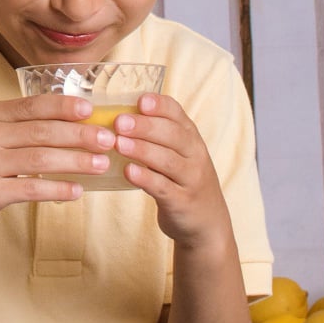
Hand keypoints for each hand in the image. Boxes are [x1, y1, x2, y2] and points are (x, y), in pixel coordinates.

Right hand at [0, 93, 117, 247]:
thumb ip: (15, 129)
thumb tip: (66, 125)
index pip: (33, 105)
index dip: (65, 106)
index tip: (92, 110)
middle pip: (43, 131)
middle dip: (81, 134)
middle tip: (109, 140)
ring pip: (42, 159)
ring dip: (77, 161)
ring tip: (102, 165)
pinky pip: (32, 189)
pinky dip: (58, 190)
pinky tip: (77, 192)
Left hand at [110, 95, 233, 252]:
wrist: (207, 222)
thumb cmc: (182, 180)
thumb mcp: (178, 154)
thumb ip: (156, 137)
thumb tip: (116, 115)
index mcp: (191, 138)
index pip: (178, 114)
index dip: (160, 106)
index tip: (140, 100)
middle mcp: (195, 155)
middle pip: (172, 135)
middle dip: (145, 126)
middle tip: (119, 122)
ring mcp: (191, 179)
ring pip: (168, 161)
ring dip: (142, 150)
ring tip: (118, 143)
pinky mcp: (182, 202)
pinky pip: (163, 188)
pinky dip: (145, 179)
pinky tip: (128, 171)